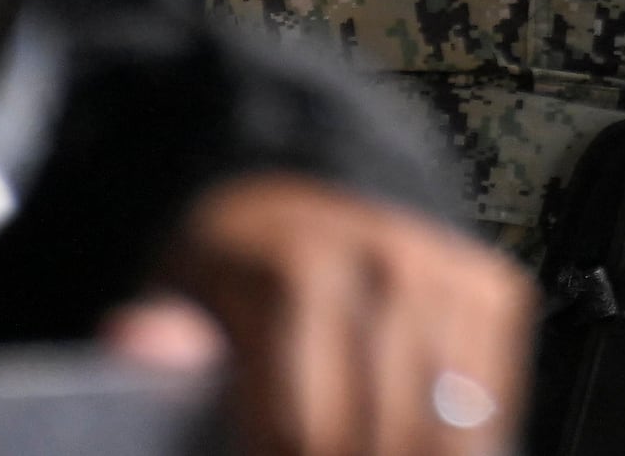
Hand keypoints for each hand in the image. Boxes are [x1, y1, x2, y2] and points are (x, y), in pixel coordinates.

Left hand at [108, 175, 532, 455]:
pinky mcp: (492, 290)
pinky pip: (490, 402)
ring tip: (358, 448)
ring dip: (406, 453)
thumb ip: (164, 334)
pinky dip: (462, 439)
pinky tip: (413, 439)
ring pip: (444, 429)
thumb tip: (132, 341)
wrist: (309, 195)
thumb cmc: (235, 274)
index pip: (300, 429)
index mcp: (296, 270)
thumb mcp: (176, 295)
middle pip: (376, 437)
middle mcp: (385, 264)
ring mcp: (447, 275)